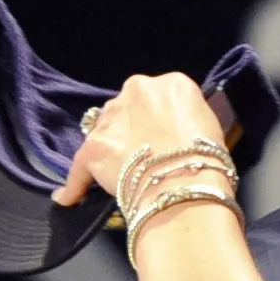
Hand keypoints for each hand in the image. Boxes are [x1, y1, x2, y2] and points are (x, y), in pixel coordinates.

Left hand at [52, 71, 226, 207]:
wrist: (184, 185)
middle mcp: (137, 90)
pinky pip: (80, 166)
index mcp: (172, 83)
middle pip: (129, 107)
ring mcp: (111, 117)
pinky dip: (77, 183)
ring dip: (110, 146)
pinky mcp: (93, 146)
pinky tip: (70, 197)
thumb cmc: (206, 159)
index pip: (161, 96)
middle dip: (133, 127)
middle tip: (145, 154)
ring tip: (118, 173)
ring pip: (105, 129)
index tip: (166, 137)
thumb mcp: (209, 125)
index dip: (162, 118)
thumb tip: (174, 130)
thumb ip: (186, 118)